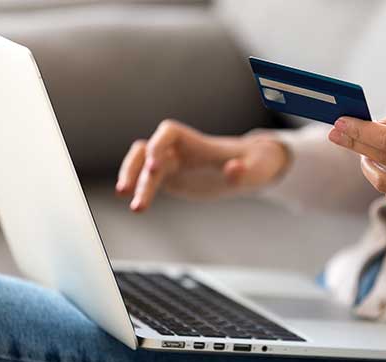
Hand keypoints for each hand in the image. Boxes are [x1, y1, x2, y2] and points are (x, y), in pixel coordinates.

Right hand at [116, 119, 289, 211]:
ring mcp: (173, 164)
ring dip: (132, 181)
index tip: (155, 164)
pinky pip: (147, 181)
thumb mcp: (256, 169)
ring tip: (132, 205)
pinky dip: (139, 191)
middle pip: (147, 150)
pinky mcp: (172, 180)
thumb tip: (233, 170)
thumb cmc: (255, 164)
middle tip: (128, 189)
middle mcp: (179, 150)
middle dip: (135, 167)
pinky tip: (135, 206)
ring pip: (141, 166)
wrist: (251, 169)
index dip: (158, 145)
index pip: (169, 132)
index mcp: (196, 142)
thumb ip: (245, 171)